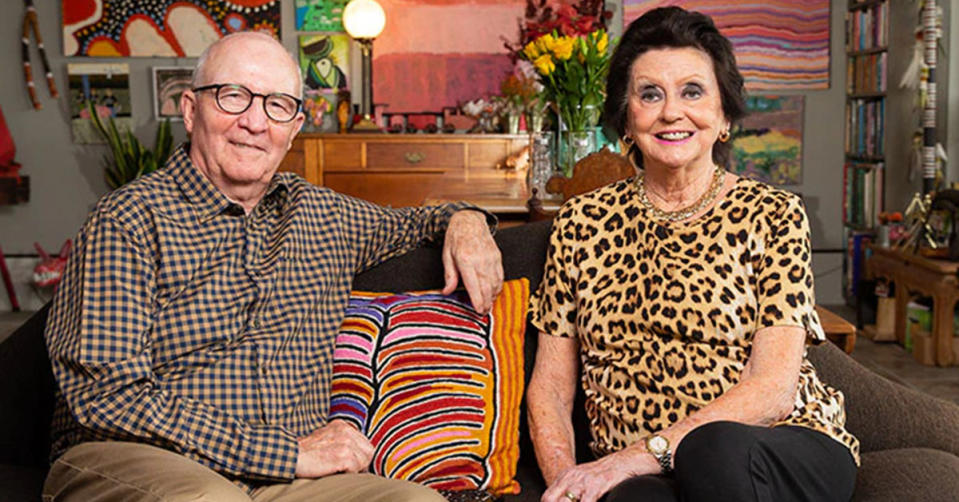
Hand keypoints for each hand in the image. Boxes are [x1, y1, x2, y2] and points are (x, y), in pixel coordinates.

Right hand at [295, 419, 373, 477]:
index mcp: (342, 425)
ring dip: (355, 469)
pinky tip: (336, 472)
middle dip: (361, 463)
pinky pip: (356, 468)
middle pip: (369, 451)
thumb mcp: (326, 437)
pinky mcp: (343, 455)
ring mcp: (345, 442)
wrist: (291, 455)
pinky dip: (349, 474)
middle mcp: (346, 431)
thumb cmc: (306, 451)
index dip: (360, 456)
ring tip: (340, 471)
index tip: (353, 464)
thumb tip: (358, 454)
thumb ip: (342, 440)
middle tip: (349, 470)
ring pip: (365, 461)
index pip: (365, 442)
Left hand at [442, 210, 502, 313]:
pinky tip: (493, 292)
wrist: (470, 220)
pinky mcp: (497, 257)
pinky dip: (498, 287)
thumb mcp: (447, 256)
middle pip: (487, 288)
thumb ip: (449, 275)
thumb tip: (447, 291)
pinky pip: (500, 276)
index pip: (474, 286)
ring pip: (495, 283)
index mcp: (466, 260)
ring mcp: (491, 258)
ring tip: (488, 305)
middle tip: (483, 313)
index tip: (478, 311)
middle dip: (486, 303)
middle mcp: (480, 260)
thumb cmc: (456, 237)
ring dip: (493, 297)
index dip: (478, 301)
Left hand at [541, 448, 656, 501]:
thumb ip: (576, 493)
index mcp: (567, 476)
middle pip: (551, 499)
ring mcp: (584, 480)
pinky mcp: (598, 483)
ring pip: (566, 501)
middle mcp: (573, 476)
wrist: (632, 459)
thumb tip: (568, 500)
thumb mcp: (588, 480)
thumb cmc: (612, 472)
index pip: (547, 497)